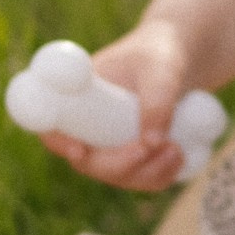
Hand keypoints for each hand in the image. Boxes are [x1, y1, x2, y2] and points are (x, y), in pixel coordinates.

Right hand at [38, 18, 189, 191]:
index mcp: (78, 95)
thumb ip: (157, 99)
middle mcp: (88, 125)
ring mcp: (110, 144)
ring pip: (117, 177)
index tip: (79, 150)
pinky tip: (179, 156)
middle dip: (119, 165)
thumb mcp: (162, 70)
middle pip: (88, 163)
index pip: (52, 124)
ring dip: (145, 173)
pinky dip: (159, 176)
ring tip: (176, 149)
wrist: (182, 59)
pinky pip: (140, 180)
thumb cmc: (162, 54)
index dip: (59, 141)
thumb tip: (151, 142)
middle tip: (153, 148)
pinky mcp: (133, 156)